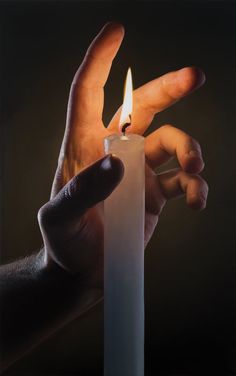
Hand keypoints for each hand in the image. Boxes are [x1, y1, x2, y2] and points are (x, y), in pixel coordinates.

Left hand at [38, 22, 207, 287]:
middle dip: (168, 89)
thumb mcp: (60, 219)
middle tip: (194, 76)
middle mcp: (114, 152)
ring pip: (171, 142)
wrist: (86, 268)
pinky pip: (183, 178)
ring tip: (196, 168)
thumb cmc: (66, 241)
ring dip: (190, 149)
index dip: (99, 62)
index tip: (116, 31)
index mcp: (83, 148)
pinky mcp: (156, 192)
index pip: (88, 94)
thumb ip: (82, 192)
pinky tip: (198, 198)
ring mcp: (138, 172)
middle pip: (141, 108)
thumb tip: (116, 163)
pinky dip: (196, 184)